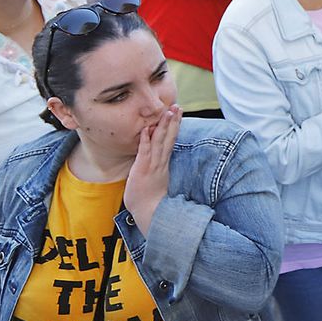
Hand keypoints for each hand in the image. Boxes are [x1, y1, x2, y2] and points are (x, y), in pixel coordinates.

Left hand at [124, 105, 181, 234]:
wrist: (149, 214)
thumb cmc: (150, 200)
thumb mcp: (156, 180)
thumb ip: (158, 169)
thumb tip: (158, 161)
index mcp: (164, 164)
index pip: (171, 141)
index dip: (175, 127)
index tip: (178, 114)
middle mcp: (161, 162)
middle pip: (169, 138)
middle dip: (174, 121)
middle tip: (178, 106)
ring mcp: (153, 165)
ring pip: (160, 142)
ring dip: (164, 126)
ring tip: (168, 111)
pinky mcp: (143, 169)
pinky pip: (145, 152)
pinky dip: (146, 140)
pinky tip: (148, 128)